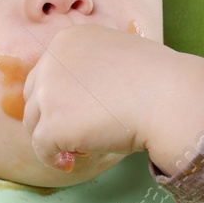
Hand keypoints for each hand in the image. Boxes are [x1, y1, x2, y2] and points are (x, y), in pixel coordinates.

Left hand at [22, 23, 203, 176]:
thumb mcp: (116, 56)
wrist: (169, 98)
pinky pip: (41, 147)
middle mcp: (52, 61)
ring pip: (34, 122)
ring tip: (80, 149)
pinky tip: (71, 163)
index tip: (79, 113)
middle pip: (35, 97)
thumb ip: (92, 68)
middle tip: (79, 133)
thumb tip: (80, 99)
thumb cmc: (156, 81)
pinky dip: (52, 158)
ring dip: (53, 138)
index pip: (47, 72)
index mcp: (68, 40)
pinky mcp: (53, 123)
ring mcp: (49, 92)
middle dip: (52, 117)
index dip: (60, 97)